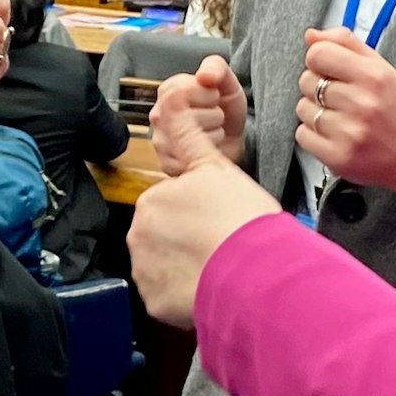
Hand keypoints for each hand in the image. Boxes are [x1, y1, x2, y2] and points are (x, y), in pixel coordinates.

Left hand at [128, 148, 280, 327]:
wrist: (256, 273)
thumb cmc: (243, 218)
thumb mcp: (216, 165)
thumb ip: (187, 133)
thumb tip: (172, 94)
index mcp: (153, 198)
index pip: (169, 205)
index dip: (196, 214)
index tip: (217, 222)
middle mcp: (139, 232)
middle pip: (160, 236)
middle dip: (184, 241)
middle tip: (220, 246)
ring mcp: (144, 269)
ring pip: (160, 267)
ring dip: (182, 269)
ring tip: (217, 270)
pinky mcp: (153, 302)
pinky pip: (164, 298)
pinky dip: (182, 296)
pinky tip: (208, 289)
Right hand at [149, 55, 245, 175]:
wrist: (234, 140)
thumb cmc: (227, 109)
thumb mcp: (228, 83)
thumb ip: (217, 68)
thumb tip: (203, 76)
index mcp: (168, 91)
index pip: (181, 90)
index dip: (207, 94)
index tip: (214, 97)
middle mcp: (158, 116)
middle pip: (188, 115)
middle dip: (212, 116)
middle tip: (213, 117)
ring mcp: (160, 142)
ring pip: (192, 139)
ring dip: (212, 136)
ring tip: (210, 132)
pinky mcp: (167, 165)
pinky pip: (192, 159)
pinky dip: (207, 155)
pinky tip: (206, 149)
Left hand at [294, 28, 395, 210]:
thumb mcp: (381, 68)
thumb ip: (345, 44)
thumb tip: (310, 35)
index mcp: (373, 76)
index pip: (318, 54)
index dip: (318, 59)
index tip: (329, 68)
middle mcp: (361, 103)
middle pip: (307, 80)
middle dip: (317, 86)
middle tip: (340, 96)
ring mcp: (349, 132)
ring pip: (302, 108)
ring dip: (315, 111)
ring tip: (339, 117)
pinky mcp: (338, 156)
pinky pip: (302, 135)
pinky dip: (312, 134)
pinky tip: (334, 134)